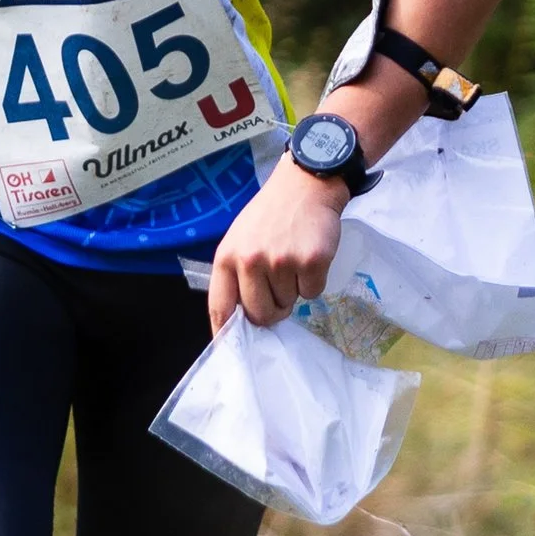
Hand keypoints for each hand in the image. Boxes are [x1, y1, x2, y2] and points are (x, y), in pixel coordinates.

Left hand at [208, 154, 345, 333]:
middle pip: (260, 315)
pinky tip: (309, 255)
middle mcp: (250, 261)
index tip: (230, 351)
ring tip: (293, 259)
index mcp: (227, 257)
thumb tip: (240, 320)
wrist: (306, 184)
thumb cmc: (272, 215)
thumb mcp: (241, 239)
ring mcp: (280, 261)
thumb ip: (237, 275)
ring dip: (294, 290)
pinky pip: (312, 293)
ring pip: (289, 304)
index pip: (220, 307)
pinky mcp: (310, 261)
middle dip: (272, 311)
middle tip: (279, 288)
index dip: (225, 334)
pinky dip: (314, 281)